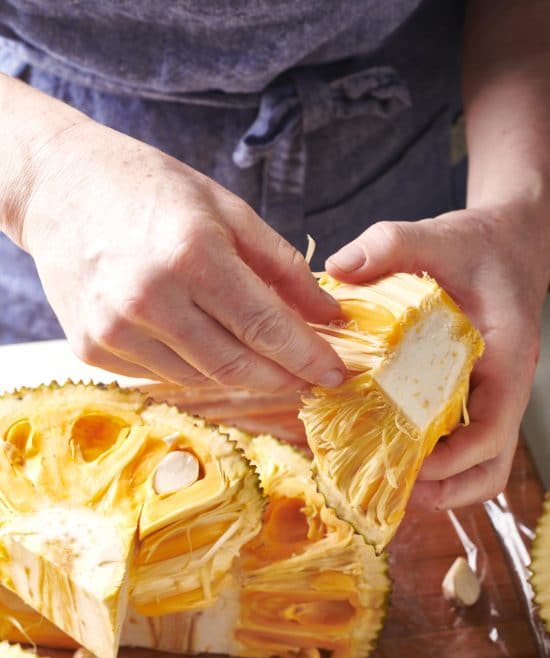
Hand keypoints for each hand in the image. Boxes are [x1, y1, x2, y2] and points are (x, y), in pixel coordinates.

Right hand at [19, 119, 343, 391]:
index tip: (338, 374)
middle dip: (282, 379)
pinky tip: (202, 342)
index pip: (265, 326)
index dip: (307, 358)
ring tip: (261, 359)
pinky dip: (193, 365)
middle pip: (236, 366)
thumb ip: (282, 267)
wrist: (59, 186)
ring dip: (239, 374)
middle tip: (310, 380)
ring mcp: (114, 330)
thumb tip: (329, 315)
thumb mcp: (226, 210)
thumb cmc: (149, 188)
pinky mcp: (91, 348)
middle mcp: (149, 300)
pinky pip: (161, 375)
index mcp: (191, 255)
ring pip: (200, 378)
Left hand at [325, 204, 548, 508]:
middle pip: (489, 467)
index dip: (452, 461)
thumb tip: (339, 268)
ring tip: (389, 481)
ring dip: (441, 484)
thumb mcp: (437, 235)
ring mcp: (492, 398)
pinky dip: (435, 460)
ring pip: (480, 465)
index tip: (408, 467)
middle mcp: (505, 389)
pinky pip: (462, 444)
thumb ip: (390, 244)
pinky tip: (394, 449)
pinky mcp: (476, 397)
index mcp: (507, 359)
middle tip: (391, 490)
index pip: (491, 432)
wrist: (508, 243)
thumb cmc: (479, 245)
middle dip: (444, 489)